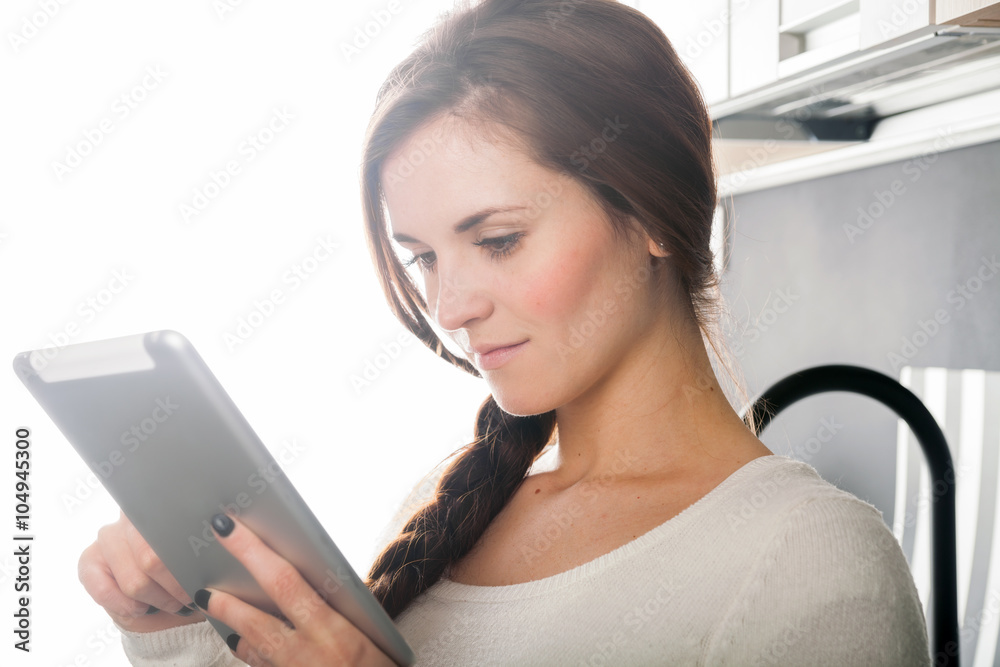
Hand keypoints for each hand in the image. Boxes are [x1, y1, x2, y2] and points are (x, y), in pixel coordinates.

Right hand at [78, 511, 205, 632]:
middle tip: (192, 597)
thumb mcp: (208, 552)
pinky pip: (104, 590)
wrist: (170, 601)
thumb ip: (211, 538)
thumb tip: (224, 528)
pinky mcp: (90, 560)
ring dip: (158, 599)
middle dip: (177, 586)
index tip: (205, 575)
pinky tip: (143, 606)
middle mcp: (133, 515)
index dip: (190, 557)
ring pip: (135, 580)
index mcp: (166, 504)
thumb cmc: (195, 569)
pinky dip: (127, 606)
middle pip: (154, 558)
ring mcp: (109, 536)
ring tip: (174, 604)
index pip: (176, 523)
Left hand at [194, 513, 395, 666]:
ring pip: (251, 648)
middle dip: (224, 600)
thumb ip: (338, 608)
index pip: (284, 581)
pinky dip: (249, 651)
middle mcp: (308, 655)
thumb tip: (305, 579)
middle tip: (203, 581)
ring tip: (212, 602)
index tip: (228, 528)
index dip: (251, 551)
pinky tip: (241, 639)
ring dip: (231, 623)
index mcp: (335, 631)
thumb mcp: (369, 632)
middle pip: (254, 621)